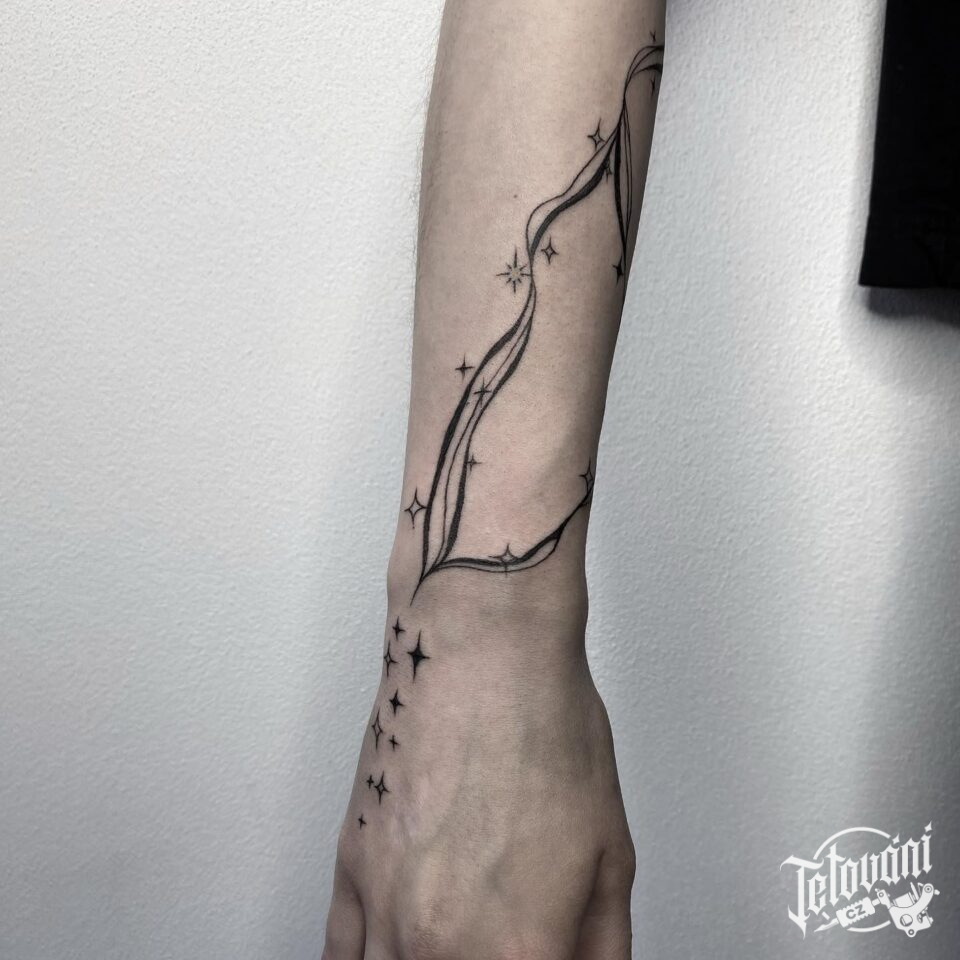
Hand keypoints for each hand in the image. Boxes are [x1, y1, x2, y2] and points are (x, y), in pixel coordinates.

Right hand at [322, 601, 635, 959]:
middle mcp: (439, 946)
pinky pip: (338, 958)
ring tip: (451, 950)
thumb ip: (600, 949)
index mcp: (518, 955)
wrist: (482, 651)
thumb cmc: (545, 728)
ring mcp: (383, 909)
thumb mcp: (610, 853)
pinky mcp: (350, 865)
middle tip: (501, 950)